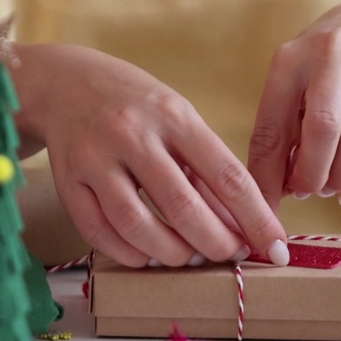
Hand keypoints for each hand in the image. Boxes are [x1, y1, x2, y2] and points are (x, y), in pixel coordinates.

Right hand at [24, 45, 287, 267]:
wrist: (65, 83)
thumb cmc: (137, 105)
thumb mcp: (179, 118)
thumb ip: (208, 169)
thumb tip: (242, 226)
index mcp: (173, 116)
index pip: (226, 174)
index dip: (255, 218)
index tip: (275, 248)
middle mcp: (132, 135)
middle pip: (182, 205)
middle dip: (215, 243)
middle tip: (230, 256)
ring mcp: (95, 159)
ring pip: (136, 223)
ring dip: (172, 253)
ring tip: (190, 258)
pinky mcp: (68, 182)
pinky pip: (99, 231)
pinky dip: (129, 253)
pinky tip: (148, 256)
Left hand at [247, 0, 340, 210]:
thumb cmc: (328, 60)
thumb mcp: (298, 78)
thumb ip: (285, 126)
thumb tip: (277, 187)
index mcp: (289, 59)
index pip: (272, 127)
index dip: (268, 174)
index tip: (266, 207)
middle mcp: (329, 53)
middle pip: (322, 130)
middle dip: (312, 174)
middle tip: (308, 193)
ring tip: (332, 189)